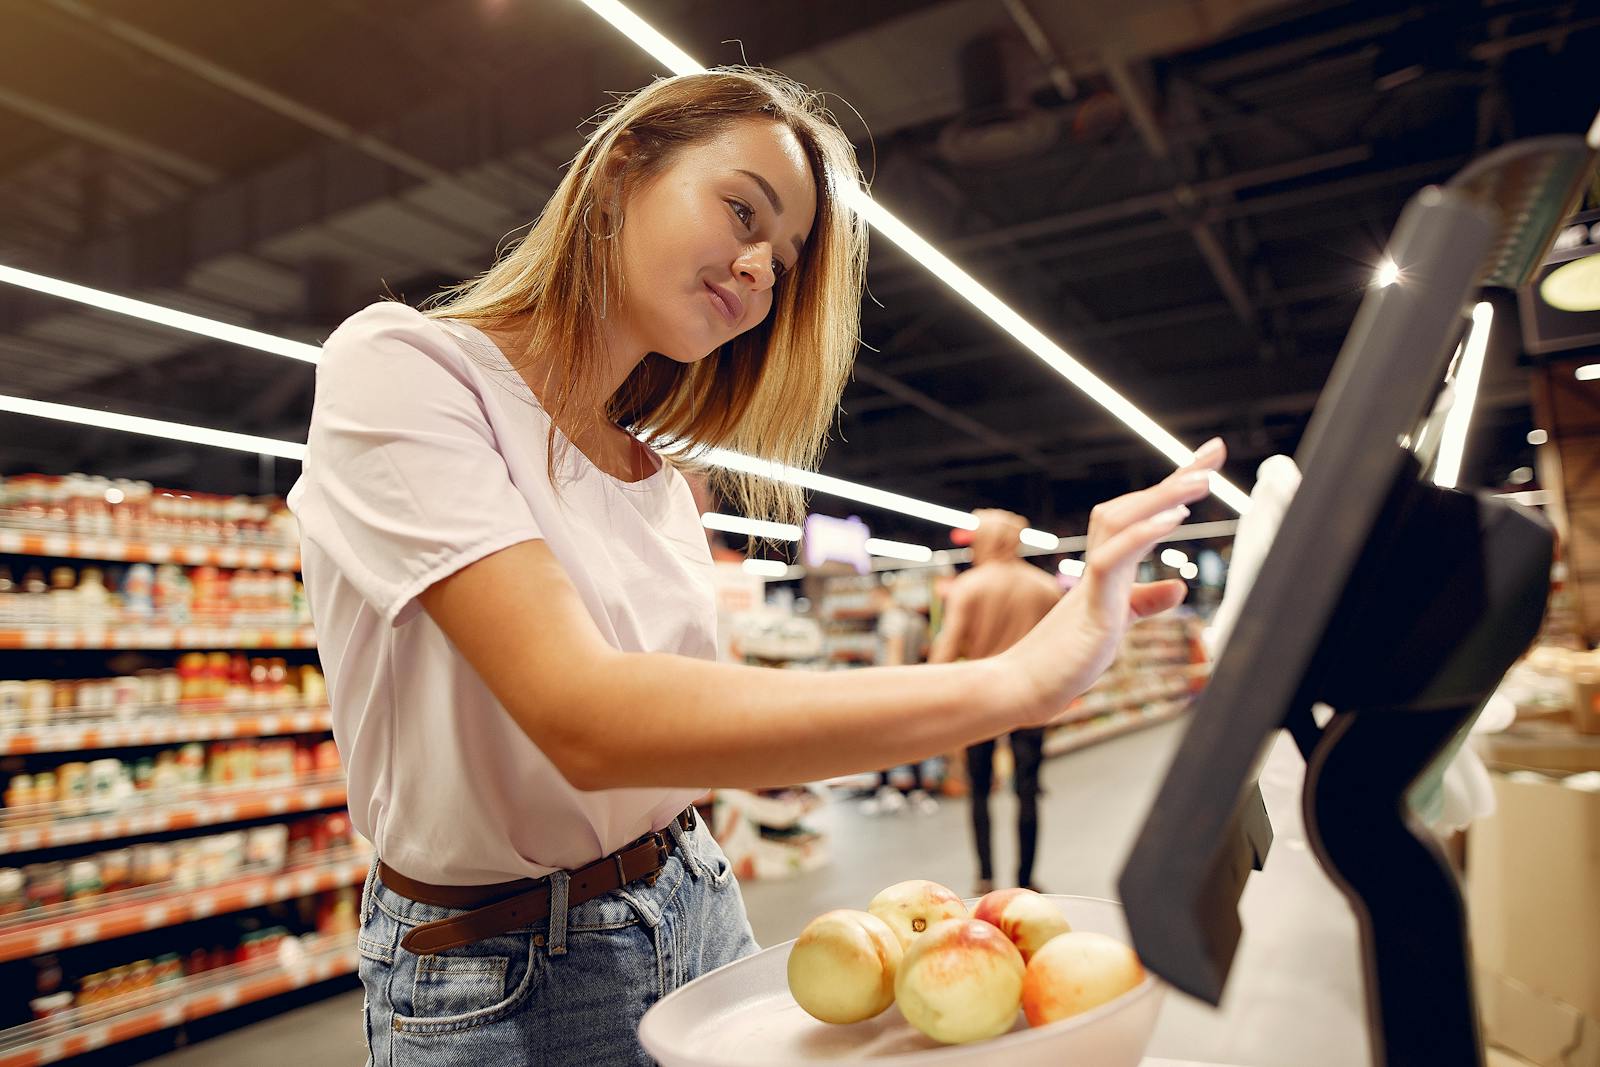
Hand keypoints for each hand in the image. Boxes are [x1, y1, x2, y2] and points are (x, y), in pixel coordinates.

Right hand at [1001, 438, 1225, 726]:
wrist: (1021, 688)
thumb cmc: (1061, 660)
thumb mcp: (1114, 625)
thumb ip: (1143, 602)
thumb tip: (1178, 586)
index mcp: (1107, 569)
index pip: (1142, 517)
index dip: (1172, 487)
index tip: (1204, 462)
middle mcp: (1100, 565)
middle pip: (1134, 506)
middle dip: (1176, 477)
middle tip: (1215, 450)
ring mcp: (1093, 583)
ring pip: (1122, 521)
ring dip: (1162, 497)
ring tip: (1202, 480)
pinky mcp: (1090, 607)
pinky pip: (1112, 559)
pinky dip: (1142, 534)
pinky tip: (1173, 518)